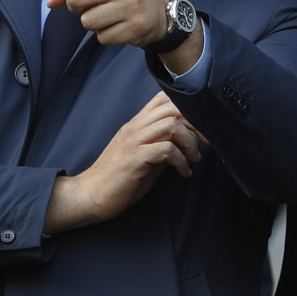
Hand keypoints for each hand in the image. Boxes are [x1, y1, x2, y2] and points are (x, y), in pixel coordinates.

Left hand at [41, 0, 202, 71]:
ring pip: (87, 21)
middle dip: (75, 7)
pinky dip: (105, 35)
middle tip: (88, 6)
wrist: (163, 11)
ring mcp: (129, 8)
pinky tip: (117, 27)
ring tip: (107, 17)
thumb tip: (50, 1)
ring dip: (91, 23)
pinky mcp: (134, 28)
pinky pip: (102, 37)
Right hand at [43, 92, 205, 232]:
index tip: (200, 128)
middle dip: (196, 123)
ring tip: (193, 159)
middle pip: (172, 107)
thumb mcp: (144, 158)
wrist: (91, 196)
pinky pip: (166, 150)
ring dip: (190, 142)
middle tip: (206, 142)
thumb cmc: (118, 180)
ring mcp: (133, 141)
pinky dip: (181, 161)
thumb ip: (162, 146)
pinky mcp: (134, 158)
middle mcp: (134, 127)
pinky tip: (183, 173)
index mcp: (136, 124)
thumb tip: (186, 144)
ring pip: (171, 125)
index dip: (187, 107)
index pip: (163, 99)